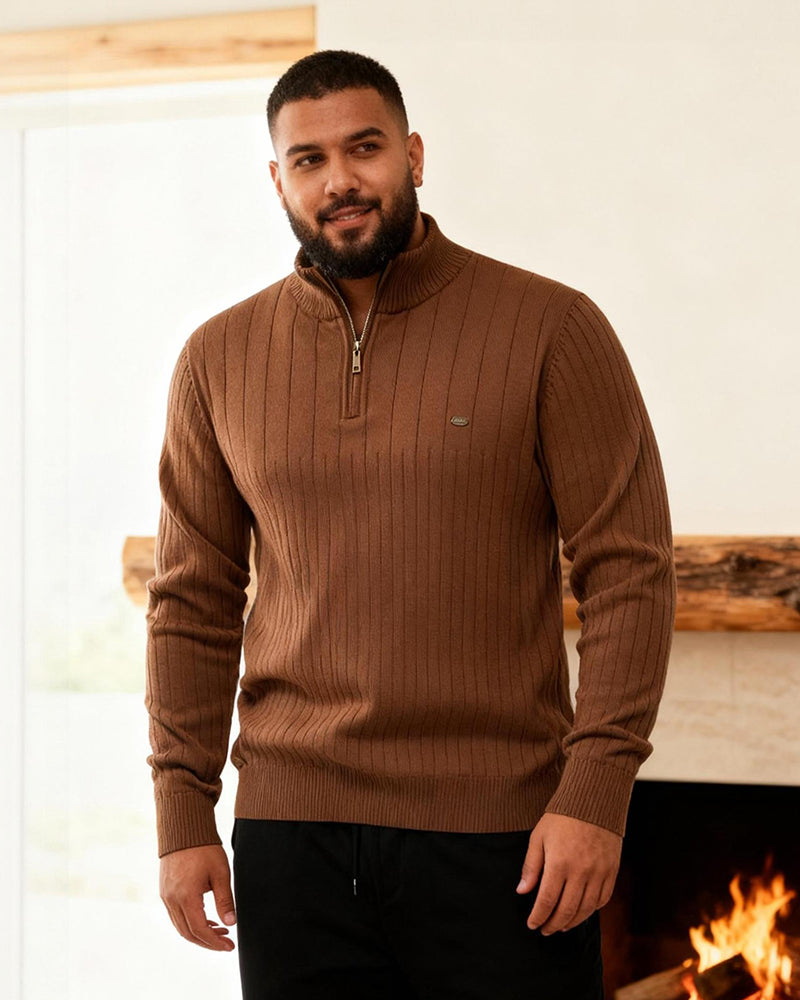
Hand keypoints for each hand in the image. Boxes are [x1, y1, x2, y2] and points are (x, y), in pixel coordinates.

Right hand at [159, 844, 236, 950]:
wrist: (183, 830)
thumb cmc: (204, 849)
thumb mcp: (220, 873)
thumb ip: (225, 900)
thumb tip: (231, 923)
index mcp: (186, 896)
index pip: (200, 930)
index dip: (215, 942)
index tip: (230, 946)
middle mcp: (172, 900)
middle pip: (189, 933)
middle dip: (208, 942)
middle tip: (226, 942)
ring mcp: (166, 896)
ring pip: (180, 926)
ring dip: (199, 933)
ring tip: (220, 931)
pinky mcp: (165, 891)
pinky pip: (176, 916)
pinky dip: (190, 923)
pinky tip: (205, 919)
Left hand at [515, 813, 620, 933]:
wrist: (593, 801)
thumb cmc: (561, 818)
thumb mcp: (539, 837)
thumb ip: (531, 866)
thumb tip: (522, 892)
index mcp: (559, 863)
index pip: (547, 901)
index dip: (538, 917)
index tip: (532, 925)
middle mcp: (580, 872)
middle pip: (566, 911)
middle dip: (553, 924)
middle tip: (545, 930)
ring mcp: (598, 873)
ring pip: (586, 910)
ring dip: (572, 922)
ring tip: (561, 926)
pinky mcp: (612, 871)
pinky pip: (602, 900)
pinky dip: (591, 911)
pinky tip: (581, 912)